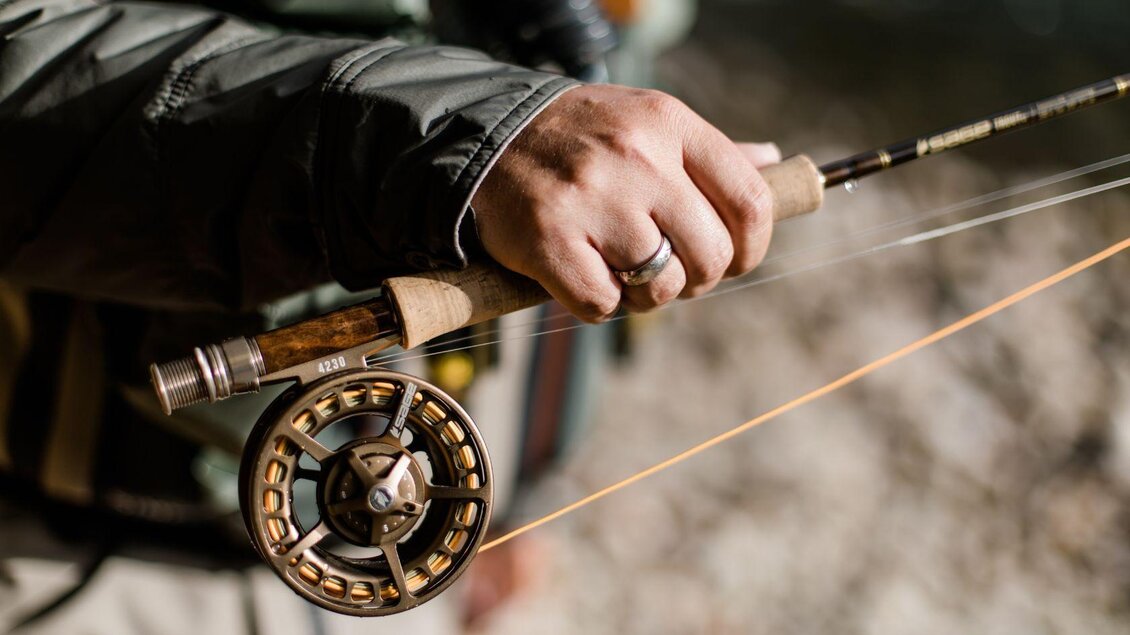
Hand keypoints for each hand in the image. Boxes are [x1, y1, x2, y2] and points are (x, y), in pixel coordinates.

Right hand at [471, 84, 778, 321]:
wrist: (489, 134)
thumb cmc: (582, 138)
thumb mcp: (648, 123)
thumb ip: (709, 153)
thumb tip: (774, 162)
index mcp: (669, 125)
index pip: (750, 201)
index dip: (751, 248)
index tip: (732, 261)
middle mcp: (636, 158)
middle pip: (711, 255)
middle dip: (697, 280)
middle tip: (669, 273)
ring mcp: (592, 199)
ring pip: (660, 286)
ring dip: (646, 296)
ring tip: (621, 271)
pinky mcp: (548, 238)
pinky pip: (603, 305)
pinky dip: (599, 305)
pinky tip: (583, 276)